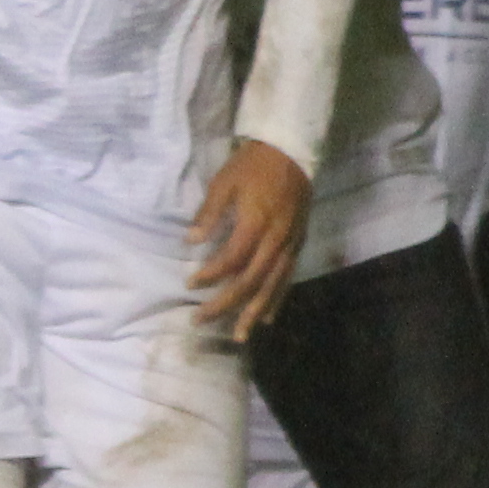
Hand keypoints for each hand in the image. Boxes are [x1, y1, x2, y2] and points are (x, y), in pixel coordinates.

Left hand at [188, 138, 310, 338]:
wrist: (292, 151)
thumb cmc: (253, 165)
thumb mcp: (224, 181)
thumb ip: (209, 213)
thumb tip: (190, 240)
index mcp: (256, 222)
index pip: (232, 259)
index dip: (211, 274)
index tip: (190, 285)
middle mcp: (276, 239)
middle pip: (251, 280)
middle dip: (226, 304)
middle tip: (202, 320)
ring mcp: (290, 243)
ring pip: (272, 285)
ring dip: (254, 312)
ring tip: (239, 336)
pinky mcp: (298, 244)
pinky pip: (287, 278)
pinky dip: (276, 299)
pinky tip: (266, 318)